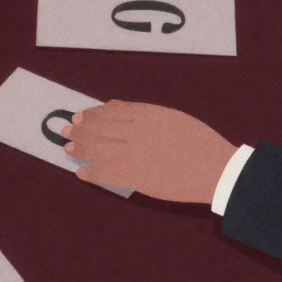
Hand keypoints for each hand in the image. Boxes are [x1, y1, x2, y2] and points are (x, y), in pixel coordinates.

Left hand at [62, 100, 236, 204]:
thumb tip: (114, 106)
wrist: (216, 169)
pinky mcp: (134, 175)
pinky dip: (89, 173)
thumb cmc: (199, 142)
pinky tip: (80, 172)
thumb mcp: (172, 117)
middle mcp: (135, 131)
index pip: (110, 112)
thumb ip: (142, 111)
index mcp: (146, 114)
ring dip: (79, 147)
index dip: (92, 114)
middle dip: (80, 129)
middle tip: (66, 130)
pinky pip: (103, 173)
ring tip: (68, 148)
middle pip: (98, 128)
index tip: (80, 115)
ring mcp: (132, 153)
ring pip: (96, 148)